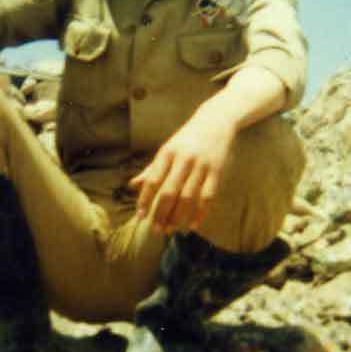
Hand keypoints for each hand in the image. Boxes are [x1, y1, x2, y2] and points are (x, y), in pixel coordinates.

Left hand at [128, 106, 236, 234]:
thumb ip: (151, 169)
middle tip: (155, 230)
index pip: (153, 180)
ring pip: (188, 197)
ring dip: (178, 217)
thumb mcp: (167, 149)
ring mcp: (202, 166)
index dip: (145, 200)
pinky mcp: (217, 172)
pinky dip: (200, 214)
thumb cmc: (187, 139)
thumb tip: (133, 185)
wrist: (215, 121)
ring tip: (170, 230)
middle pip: (170, 192)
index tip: (140, 216)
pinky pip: (208, 197)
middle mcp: (184, 159)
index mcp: (168, 153)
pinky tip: (192, 226)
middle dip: (161, 213)